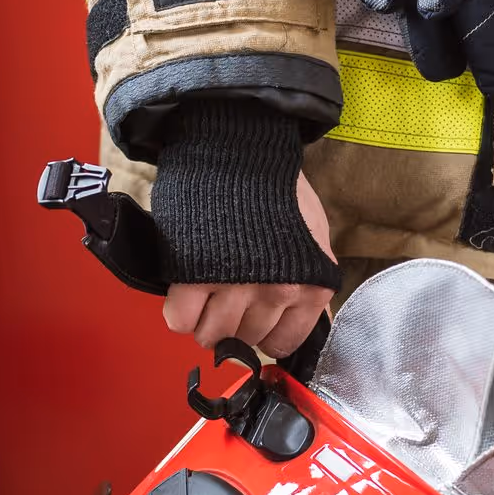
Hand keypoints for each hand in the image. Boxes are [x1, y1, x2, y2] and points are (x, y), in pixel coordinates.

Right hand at [162, 173, 337, 357]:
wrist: (239, 151)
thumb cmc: (277, 189)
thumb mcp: (314, 238)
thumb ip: (309, 282)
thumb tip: (304, 319)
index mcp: (311, 287)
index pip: (282, 343)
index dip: (263, 331)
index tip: (253, 317)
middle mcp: (278, 293)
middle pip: (244, 339)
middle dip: (233, 322)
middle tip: (227, 293)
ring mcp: (236, 286)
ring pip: (211, 335)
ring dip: (203, 319)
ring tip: (205, 291)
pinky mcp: (194, 276)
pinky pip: (180, 320)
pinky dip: (179, 311)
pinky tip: (186, 288)